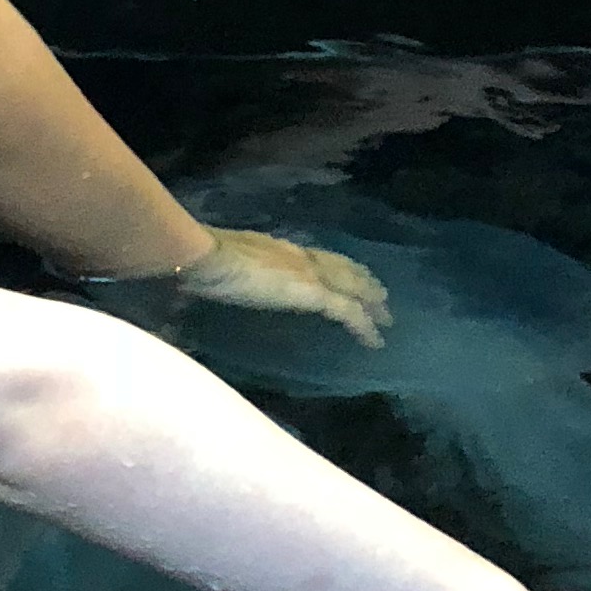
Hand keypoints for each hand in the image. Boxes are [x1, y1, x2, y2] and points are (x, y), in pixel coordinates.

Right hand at [168, 225, 391, 345]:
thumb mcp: (224, 267)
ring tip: (386, 319)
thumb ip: (232, 276)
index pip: (319, 257)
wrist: (207, 257)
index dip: (338, 267)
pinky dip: (364, 326)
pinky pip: (348, 312)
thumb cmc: (204, 263)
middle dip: (364, 282)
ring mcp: (308, 273)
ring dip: (372, 303)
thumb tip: (218, 289)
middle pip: (343, 268)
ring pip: (354, 287)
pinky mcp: (312, 293)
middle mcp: (300, 256)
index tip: (351, 275)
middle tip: (382, 297)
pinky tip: (375, 341)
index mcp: (279, 249)